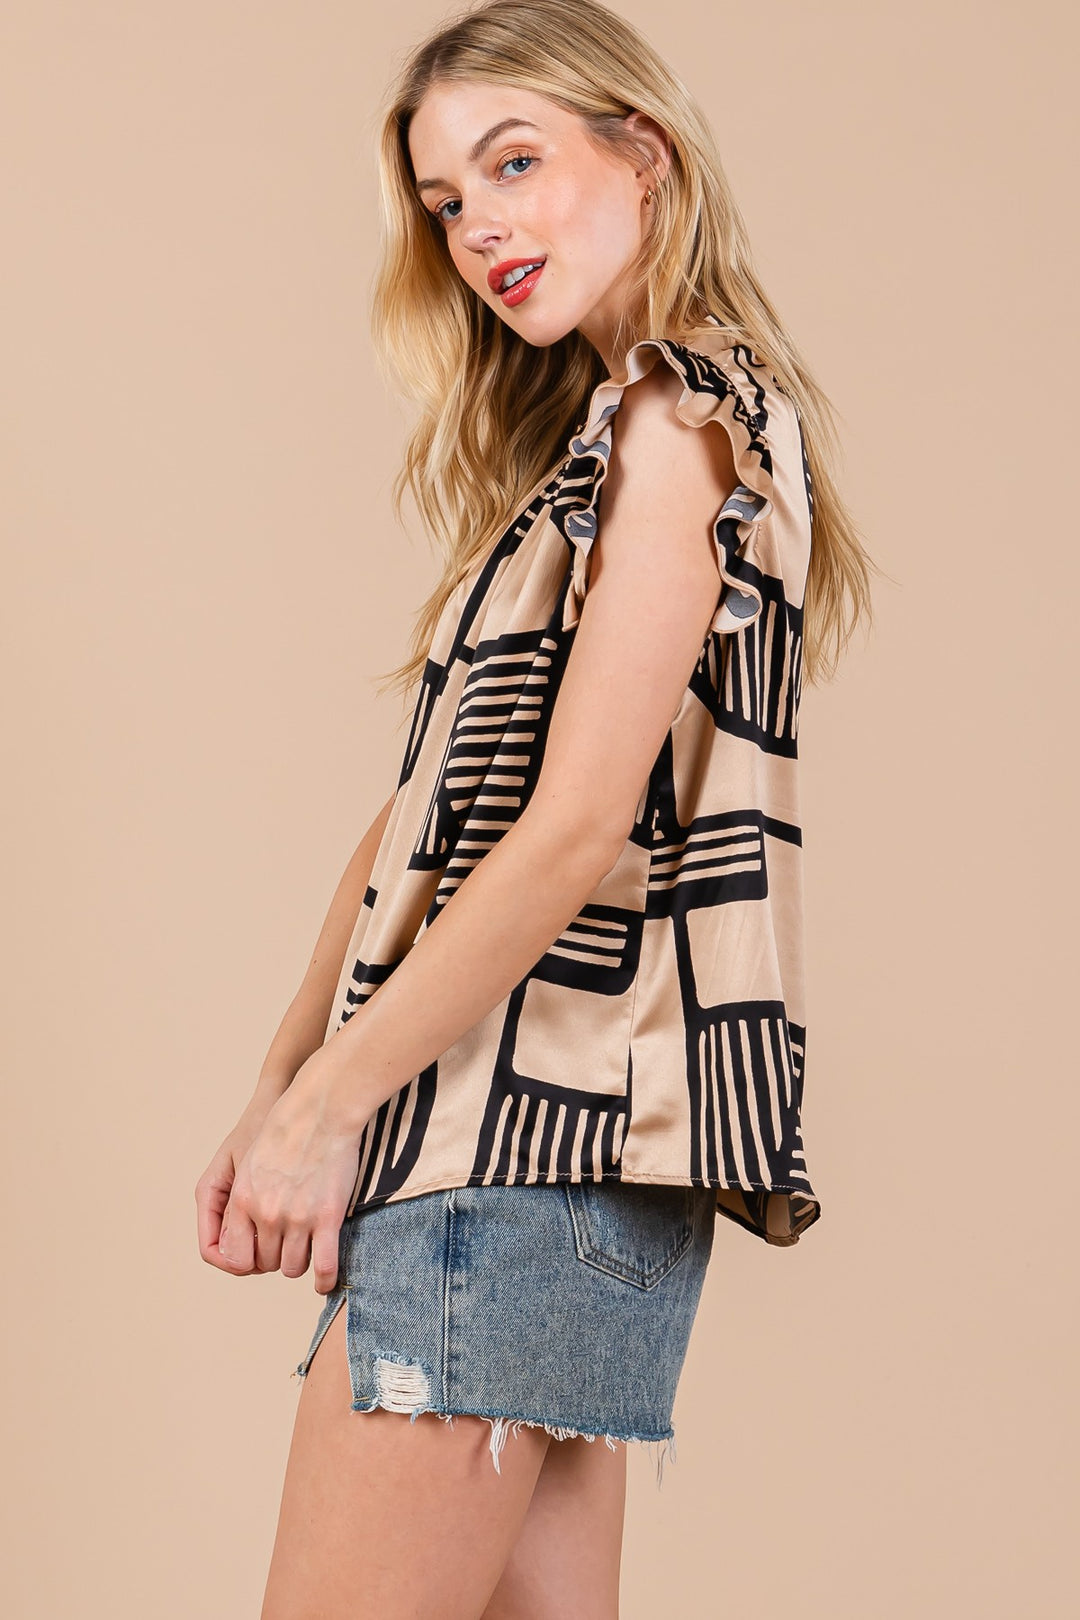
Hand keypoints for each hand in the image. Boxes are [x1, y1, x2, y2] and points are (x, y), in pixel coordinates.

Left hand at [210, 1051, 365, 1295]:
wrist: (322, 1109)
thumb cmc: (285, 1128)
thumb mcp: (245, 1161)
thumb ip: (237, 1201)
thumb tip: (238, 1239)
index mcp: (241, 1200)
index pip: (234, 1256)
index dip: (246, 1261)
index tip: (258, 1255)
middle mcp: (265, 1214)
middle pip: (264, 1263)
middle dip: (274, 1257)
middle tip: (287, 1243)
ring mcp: (297, 1218)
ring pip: (292, 1267)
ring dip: (298, 1263)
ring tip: (306, 1248)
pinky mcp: (327, 1217)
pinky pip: (323, 1266)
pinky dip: (324, 1280)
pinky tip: (325, 1282)